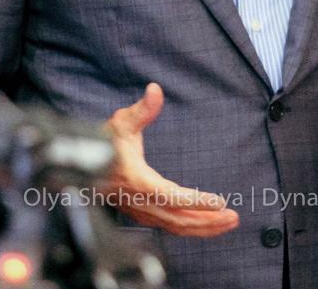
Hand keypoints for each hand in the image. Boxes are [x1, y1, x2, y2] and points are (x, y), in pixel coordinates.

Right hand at [106, 82, 239, 236]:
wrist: (84, 166)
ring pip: (176, 227)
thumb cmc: (105, 143)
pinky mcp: (145, 214)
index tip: (219, 201)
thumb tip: (155, 90)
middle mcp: (140, 202)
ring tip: (229, 221)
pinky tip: (209, 222)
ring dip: (204, 227)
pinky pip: (172, 225)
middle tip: (233, 217)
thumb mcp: (122, 122)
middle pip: (178, 220)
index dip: (195, 201)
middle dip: (208, 221)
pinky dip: (193, 226)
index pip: (170, 196)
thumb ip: (142, 109)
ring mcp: (142, 212)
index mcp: (137, 181)